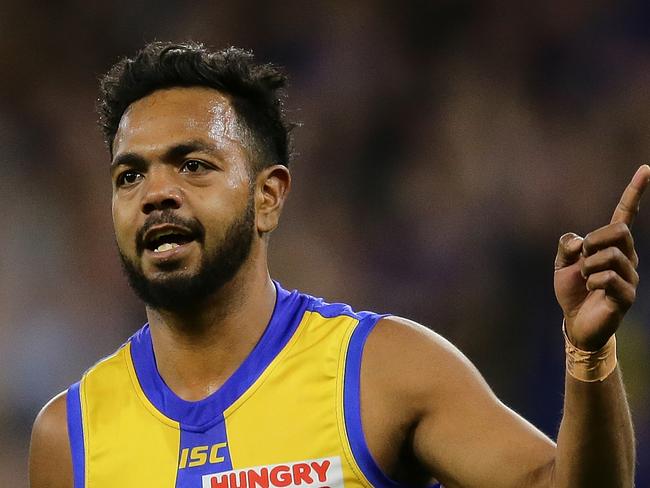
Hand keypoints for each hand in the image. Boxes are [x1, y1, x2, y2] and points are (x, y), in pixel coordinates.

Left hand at [554, 165, 649, 350]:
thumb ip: (567, 245)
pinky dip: (591, 281)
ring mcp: (630, 275)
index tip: (646, 169)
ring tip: (586, 279)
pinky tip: (592, 289)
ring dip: (587, 266)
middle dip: (593, 241)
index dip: (634, 192)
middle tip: (582, 260)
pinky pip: (608, 277)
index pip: (625, 214)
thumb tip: (580, 241)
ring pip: (610, 255)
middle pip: (619, 231)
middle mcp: (627, 257)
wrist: (576, 321)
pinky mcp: (627, 294)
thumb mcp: (561, 263)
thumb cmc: (572, 290)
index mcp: (611, 245)